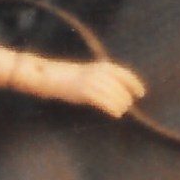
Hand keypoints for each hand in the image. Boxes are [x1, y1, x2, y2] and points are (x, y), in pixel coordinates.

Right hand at [0, 46, 147, 116]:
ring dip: (120, 103)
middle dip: (126, 95)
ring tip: (121, 110)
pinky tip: (116, 114)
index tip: (141, 92)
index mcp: (92, 66)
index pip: (119, 71)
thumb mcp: (77, 74)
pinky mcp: (80, 91)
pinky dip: (111, 107)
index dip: (133, 82)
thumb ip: (92, 80)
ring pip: (112, 92)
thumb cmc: (56, 78)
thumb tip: (106, 91)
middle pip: (118, 84)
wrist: (37, 76)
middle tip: (128, 106)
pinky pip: (102, 99)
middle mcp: (92, 71)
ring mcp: (86, 81)